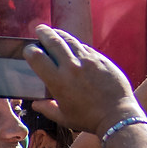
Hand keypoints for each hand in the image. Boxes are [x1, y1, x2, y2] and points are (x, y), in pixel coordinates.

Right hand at [21, 25, 140, 133]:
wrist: (117, 114)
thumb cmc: (88, 119)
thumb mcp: (63, 117)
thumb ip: (47, 108)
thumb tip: (35, 104)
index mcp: (58, 81)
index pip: (37, 57)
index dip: (30, 51)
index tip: (29, 49)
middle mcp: (72, 67)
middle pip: (54, 42)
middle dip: (44, 33)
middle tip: (40, 28)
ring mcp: (89, 61)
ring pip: (72, 41)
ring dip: (61, 35)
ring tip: (55, 32)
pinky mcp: (102, 59)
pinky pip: (86, 48)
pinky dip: (77, 45)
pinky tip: (74, 45)